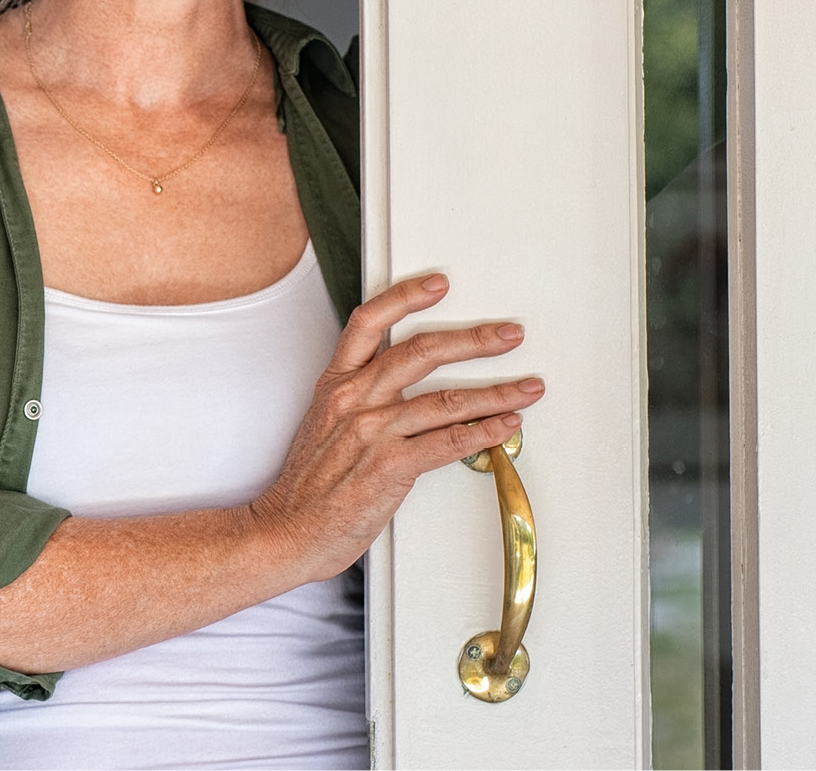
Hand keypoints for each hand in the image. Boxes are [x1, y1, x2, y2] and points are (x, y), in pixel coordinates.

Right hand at [246, 271, 540, 582]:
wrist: (288, 530)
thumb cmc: (309, 487)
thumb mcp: (324, 425)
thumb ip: (361, 400)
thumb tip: (407, 391)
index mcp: (336, 385)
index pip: (369, 322)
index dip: (405, 297)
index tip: (438, 284)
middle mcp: (355, 400)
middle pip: (421, 351)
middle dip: (474, 339)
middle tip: (507, 334)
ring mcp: (373, 432)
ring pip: (447, 400)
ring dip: (497, 392)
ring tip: (527, 387)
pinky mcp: (391, 466)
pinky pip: (449, 442)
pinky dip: (484, 432)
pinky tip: (505, 426)